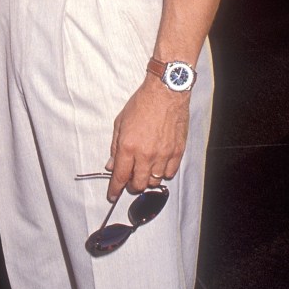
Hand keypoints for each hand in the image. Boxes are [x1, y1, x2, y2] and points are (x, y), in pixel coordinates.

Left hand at [106, 74, 189, 200]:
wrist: (165, 93)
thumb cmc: (142, 104)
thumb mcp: (120, 123)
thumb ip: (115, 147)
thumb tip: (111, 164)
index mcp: (128, 147)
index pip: (120, 176)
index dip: (115, 189)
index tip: (113, 195)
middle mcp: (146, 154)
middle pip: (138, 184)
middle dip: (131, 186)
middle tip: (129, 181)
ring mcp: (163, 154)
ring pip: (154, 181)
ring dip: (147, 180)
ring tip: (144, 171)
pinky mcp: (177, 152)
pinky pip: (170, 173)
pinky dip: (163, 173)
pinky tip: (158, 166)